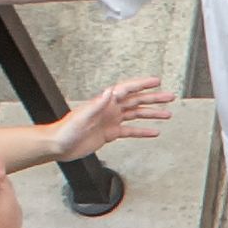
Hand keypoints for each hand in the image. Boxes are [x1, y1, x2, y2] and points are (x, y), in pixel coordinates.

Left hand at [55, 73, 170, 158]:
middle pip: (136, 101)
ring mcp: (111, 120)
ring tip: (167, 114)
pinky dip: (142, 131)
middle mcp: (110, 109)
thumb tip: (110, 92)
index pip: (127, 90)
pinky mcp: (110, 133)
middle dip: (154, 98)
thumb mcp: (82, 116)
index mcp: (104, 102)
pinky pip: (130, 130)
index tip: (156, 81)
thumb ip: (97, 104)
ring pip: (136, 115)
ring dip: (151, 114)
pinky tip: (153, 132)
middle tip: (169, 97)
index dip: (142, 84)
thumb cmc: (66, 130)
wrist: (59, 145)